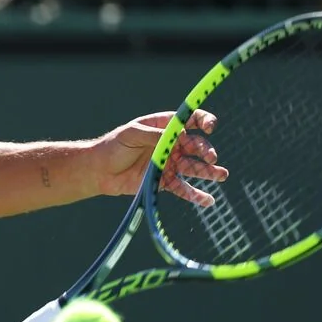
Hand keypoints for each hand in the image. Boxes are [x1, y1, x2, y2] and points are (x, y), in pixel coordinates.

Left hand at [92, 109, 228, 206]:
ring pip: (194, 167)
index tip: (210, 127)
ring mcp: (169, 164)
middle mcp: (170, 145)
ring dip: (209, 171)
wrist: (100, 171)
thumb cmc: (114, 146)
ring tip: (221, 175)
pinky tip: (209, 200)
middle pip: (196, 146)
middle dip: (206, 150)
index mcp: (163, 127)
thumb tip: (178, 134)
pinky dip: (196, 195)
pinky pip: (183, 189)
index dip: (203, 121)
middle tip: (211, 158)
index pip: (189, 121)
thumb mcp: (132, 134)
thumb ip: (154, 134)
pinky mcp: (164, 182)